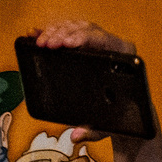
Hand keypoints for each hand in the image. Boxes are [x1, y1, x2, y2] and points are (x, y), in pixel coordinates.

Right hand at [28, 21, 161, 161]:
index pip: (103, 39)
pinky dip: (52, 32)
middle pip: (85, 29)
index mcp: (123, 55)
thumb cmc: (120, 114)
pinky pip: (69, 32)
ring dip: (55, 31)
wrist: (124, 110)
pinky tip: (37, 34)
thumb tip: (76, 135)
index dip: (83, 37)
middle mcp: (112, 44)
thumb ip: (93, 130)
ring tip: (39, 41)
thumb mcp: (108, 123)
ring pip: (75, 27)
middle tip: (46, 44)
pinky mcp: (86, 43)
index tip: (66, 43)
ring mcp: (98, 41)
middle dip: (63, 34)